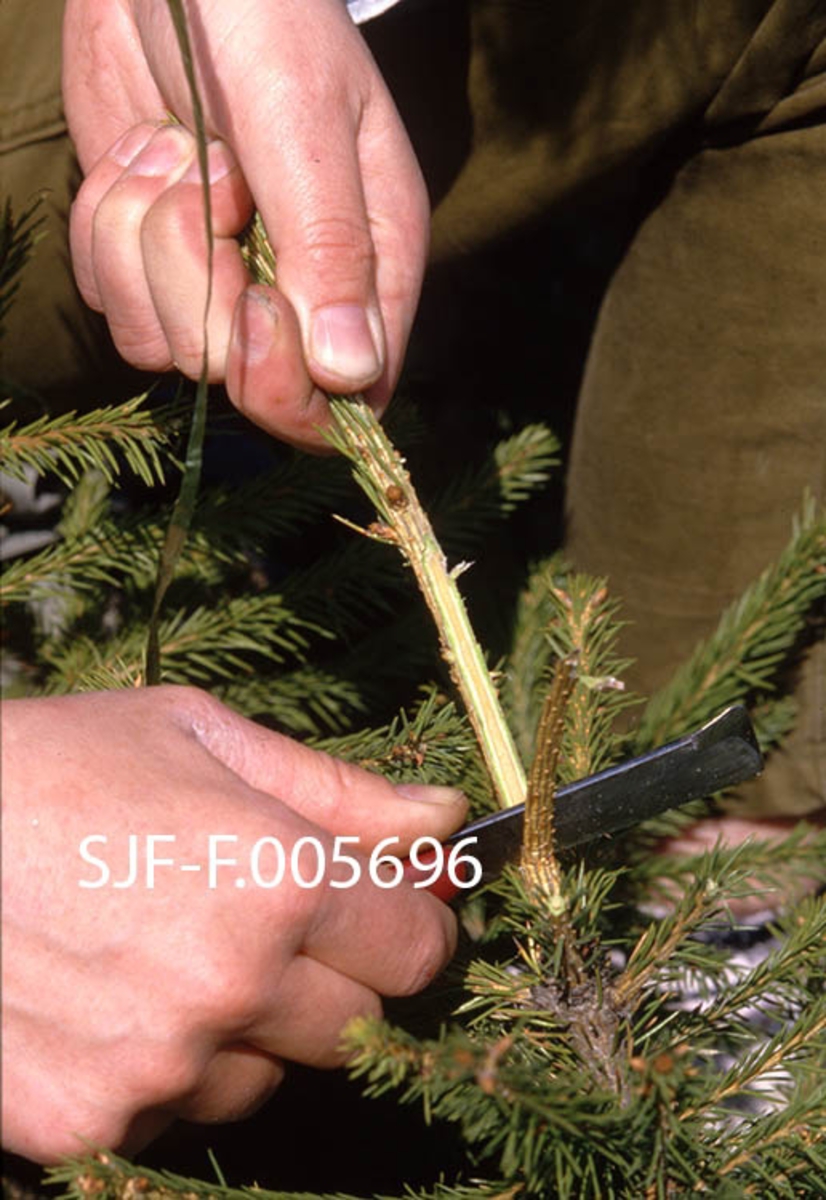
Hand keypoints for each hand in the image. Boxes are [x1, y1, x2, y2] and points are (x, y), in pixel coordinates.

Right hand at [1, 687, 464, 1162]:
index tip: (386, 907)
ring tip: (165, 951)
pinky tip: (109, 1001)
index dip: (409, 922)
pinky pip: (177, 1118)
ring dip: (246, 1029)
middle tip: (263, 919)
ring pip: (267, 1079)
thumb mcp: (201, 739)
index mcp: (277, 878)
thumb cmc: (56, 765)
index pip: (417, 947)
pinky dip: (165, 1071)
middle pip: (359, 1025)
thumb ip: (340, 791)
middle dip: (332, 975)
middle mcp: (230, 988)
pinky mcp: (87, 1128)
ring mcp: (157, 1070)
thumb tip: (445, 820)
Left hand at [63, 0, 428, 448]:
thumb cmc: (264, 22)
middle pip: (235, 375)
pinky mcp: (151, 265)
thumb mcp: (306, 127)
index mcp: (368, 266)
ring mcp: (219, 282)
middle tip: (213, 180)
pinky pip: (111, 300)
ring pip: (162, 344)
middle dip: (198, 277)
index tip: (254, 302)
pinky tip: (139, 159)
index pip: (344, 398)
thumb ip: (332, 249)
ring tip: (173, 153)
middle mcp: (298, 291)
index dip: (287, 383)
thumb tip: (350, 374)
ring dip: (141, 243)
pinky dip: (102, 231)